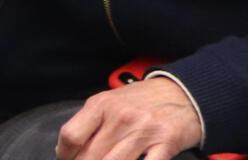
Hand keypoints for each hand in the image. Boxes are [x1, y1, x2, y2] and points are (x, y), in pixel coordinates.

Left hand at [56, 77, 202, 159]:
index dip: (64, 155)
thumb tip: (66, 150)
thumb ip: (89, 123)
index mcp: (101, 105)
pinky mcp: (166, 144)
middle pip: (90, 155)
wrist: (183, 93)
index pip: (71, 136)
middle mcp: (120, 117)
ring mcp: (143, 132)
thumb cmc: (141, 101)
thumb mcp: (109, 102)